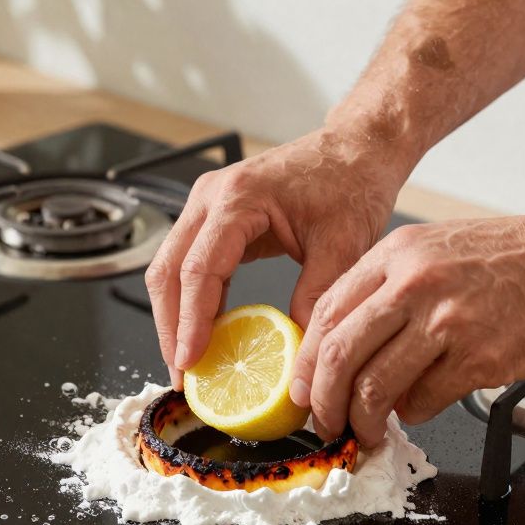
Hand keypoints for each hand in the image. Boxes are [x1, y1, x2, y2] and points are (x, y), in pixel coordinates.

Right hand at [146, 127, 410, 387]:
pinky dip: (191, 301)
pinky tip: (204, 335)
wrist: (356, 149)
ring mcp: (207, 205)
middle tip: (182, 374)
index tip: (190, 362)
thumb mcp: (343, 245)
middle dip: (170, 327)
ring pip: (170, 268)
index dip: (190, 322)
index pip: (198, 270)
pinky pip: (189, 264)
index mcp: (238, 198)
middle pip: (168, 271)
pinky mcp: (215, 218)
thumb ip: (316, 298)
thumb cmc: (351, 182)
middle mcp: (211, 197)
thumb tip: (300, 356)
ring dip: (174, 317)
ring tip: (188, 363)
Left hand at [290, 210, 524, 441]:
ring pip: (375, 386)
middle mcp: (414, 282)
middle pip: (339, 355)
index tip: (305, 391)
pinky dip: (416, 414)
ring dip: (365, 422)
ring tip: (369, 433)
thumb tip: (354, 349)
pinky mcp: (480, 356)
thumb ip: (392, 291)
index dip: (308, 363)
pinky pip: (425, 401)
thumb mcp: (441, 250)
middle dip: (325, 402)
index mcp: (398, 254)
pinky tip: (423, 409)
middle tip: (327, 425)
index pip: (326, 314)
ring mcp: (447, 320)